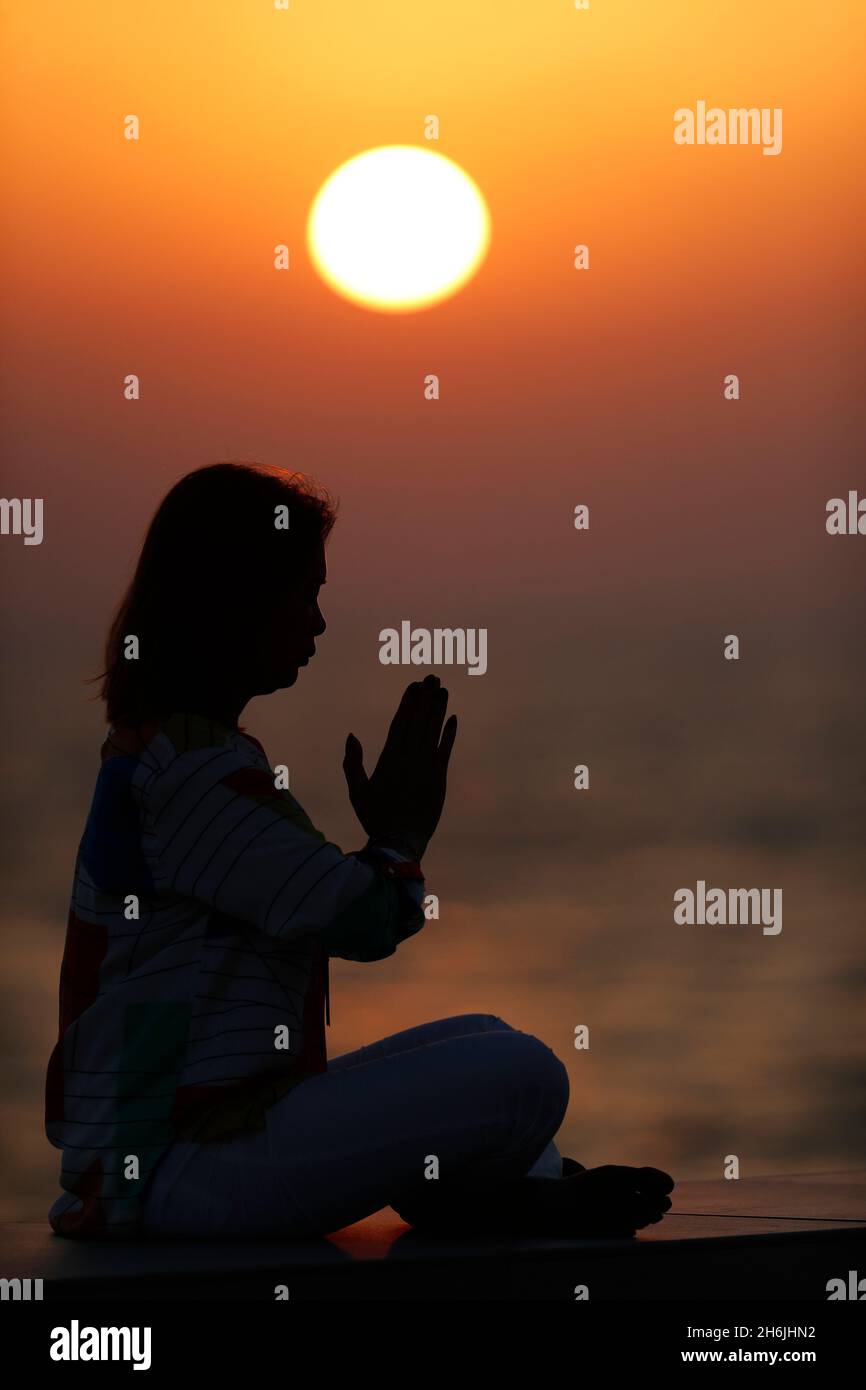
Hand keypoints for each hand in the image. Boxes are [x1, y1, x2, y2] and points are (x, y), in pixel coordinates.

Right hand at [343, 675, 457, 858]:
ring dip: (438, 709)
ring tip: (442, 689)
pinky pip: (446, 750)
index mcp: (388, 759)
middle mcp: (409, 759)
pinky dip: (450, 733)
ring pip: (433, 731)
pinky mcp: (439, 778)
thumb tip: (351, 736)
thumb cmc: (375, 817)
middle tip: (431, 677)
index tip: (414, 686)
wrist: (400, 842)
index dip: (408, 703)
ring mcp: (426, 767)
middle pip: (419, 721)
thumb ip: (352, 763)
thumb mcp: (356, 791)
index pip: (400, 723)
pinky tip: (453, 718)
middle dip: (425, 698)